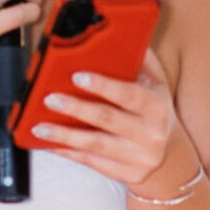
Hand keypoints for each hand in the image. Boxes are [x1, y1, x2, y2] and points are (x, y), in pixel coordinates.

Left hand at [29, 52, 192, 191]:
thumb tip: (124, 36)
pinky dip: (68, 152)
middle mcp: (150, 133)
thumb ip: (142, 62)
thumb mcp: (157, 87)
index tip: (77, 76)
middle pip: (107, 119)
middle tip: (49, 98)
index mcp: (158, 107)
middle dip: (76, 108)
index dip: (103, 86)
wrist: (169, 156)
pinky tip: (49, 144)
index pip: (129, 94)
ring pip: (95, 145)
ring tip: (39, 127)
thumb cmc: (154, 113)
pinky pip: (90, 162)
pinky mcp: (124, 174)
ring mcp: (137, 157)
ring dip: (64, 136)